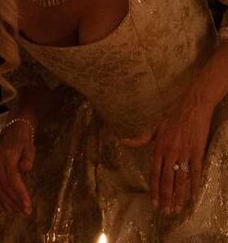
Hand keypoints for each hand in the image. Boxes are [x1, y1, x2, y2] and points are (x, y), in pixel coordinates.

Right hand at [0, 117, 34, 215]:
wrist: (11, 131)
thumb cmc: (23, 142)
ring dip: (6, 202)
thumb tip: (26, 169)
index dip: (20, 194)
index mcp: (6, 157)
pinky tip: (3, 207)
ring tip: (17, 211)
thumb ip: (28, 158)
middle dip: (15, 201)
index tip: (28, 206)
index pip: (13, 180)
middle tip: (26, 212)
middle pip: (4, 186)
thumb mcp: (29, 147)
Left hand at [121, 92, 213, 215]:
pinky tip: (193, 197)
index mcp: (158, 148)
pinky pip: (196, 172)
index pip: (154, 173)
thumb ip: (140, 139)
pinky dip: (194, 185)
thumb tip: (123, 142)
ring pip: (181, 179)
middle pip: (167, 180)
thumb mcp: (153, 128)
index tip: (153, 202)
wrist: (191, 108)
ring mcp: (184, 154)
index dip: (154, 189)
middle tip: (165, 212)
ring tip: (177, 209)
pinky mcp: (197, 153)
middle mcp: (170, 153)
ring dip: (179, 196)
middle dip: (165, 197)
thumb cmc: (171, 117)